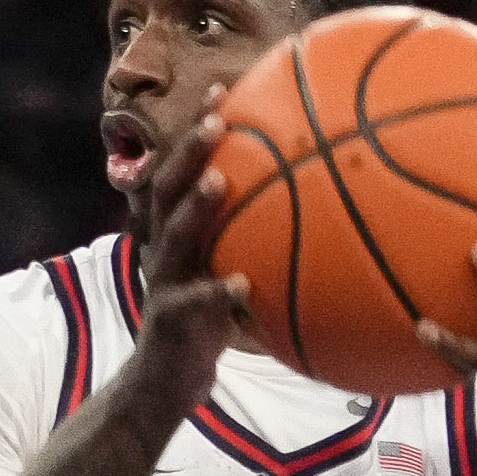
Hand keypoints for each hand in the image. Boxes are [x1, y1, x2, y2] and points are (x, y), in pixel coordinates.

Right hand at [122, 117, 249, 416]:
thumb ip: (253, 244)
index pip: (181, 170)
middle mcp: (162, 249)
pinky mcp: (168, 320)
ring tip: (221, 181)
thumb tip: (314, 211)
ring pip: (173, 236)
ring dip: (196, 207)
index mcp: (175, 234)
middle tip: (216, 118)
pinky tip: (244, 283)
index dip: (196, 129)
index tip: (223, 88)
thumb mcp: (228, 276)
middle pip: (167, 188)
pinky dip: (219, 292)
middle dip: (189, 151)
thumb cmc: (208, 326)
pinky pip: (194, 302)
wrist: (164, 387)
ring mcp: (162, 283)